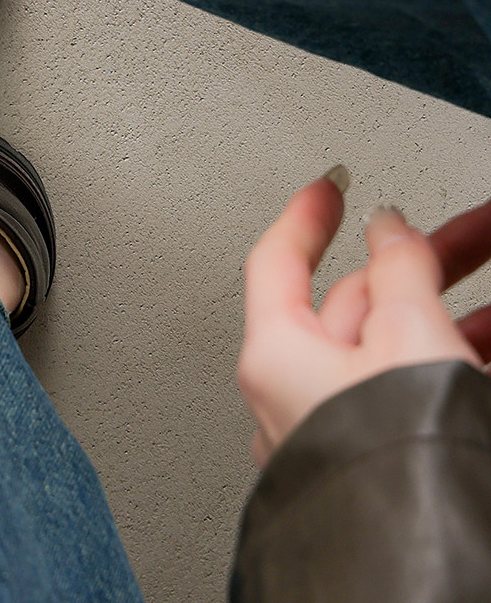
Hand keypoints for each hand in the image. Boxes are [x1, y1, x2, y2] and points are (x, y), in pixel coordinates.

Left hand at [238, 173, 490, 465]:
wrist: (430, 573)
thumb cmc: (397, 460)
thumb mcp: (405, 336)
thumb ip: (396, 271)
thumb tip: (386, 227)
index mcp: (276, 353)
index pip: (278, 261)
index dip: (307, 216)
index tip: (329, 185)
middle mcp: (296, 392)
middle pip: (357, 302)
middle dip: (421, 259)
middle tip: (476, 229)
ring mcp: (340, 428)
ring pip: (395, 348)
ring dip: (450, 310)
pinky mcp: (381, 457)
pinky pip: (413, 389)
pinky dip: (454, 357)